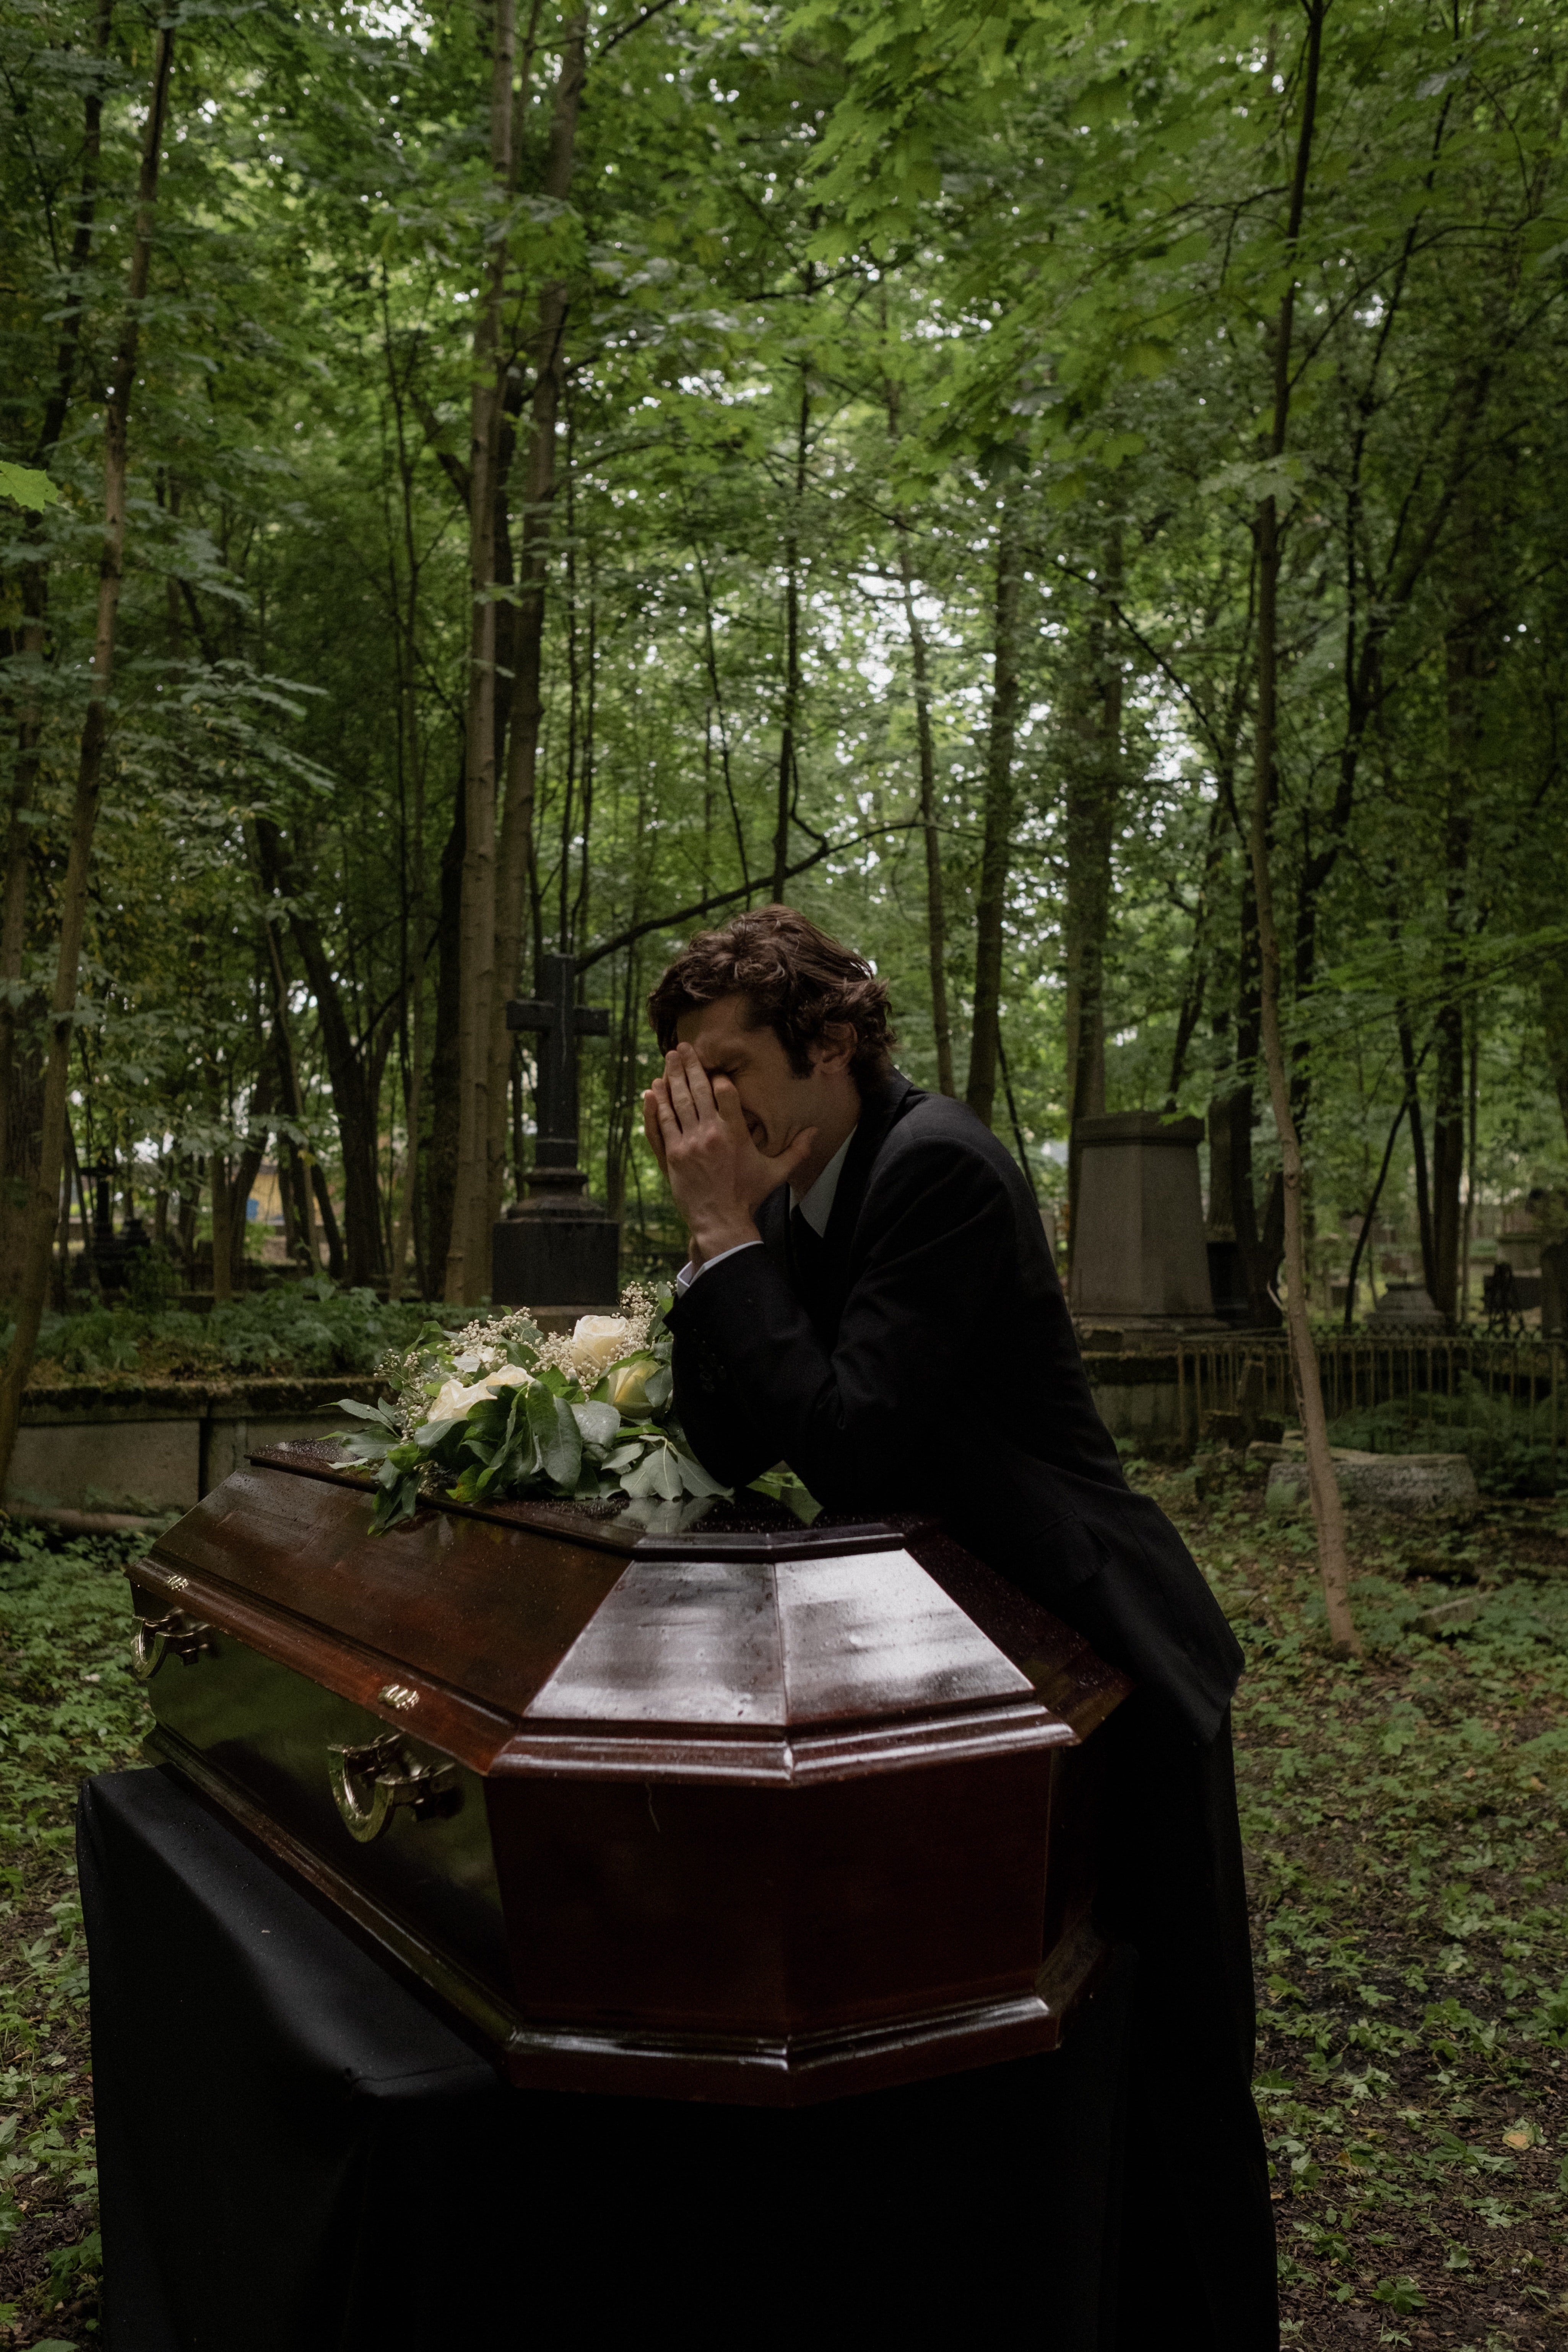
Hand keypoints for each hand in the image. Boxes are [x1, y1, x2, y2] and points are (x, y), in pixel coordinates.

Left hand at [643, 1044, 814, 1261]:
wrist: (720, 1221)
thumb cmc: (748, 1196)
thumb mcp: (776, 1172)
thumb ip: (796, 1151)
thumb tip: (815, 1132)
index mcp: (735, 1133)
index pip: (725, 1092)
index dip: (720, 1077)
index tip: (715, 1068)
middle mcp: (711, 1133)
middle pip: (698, 1090)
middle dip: (690, 1066)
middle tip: (683, 1048)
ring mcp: (688, 1143)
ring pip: (677, 1102)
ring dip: (672, 1078)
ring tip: (669, 1059)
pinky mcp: (672, 1154)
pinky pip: (662, 1123)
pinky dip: (656, 1105)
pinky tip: (653, 1089)